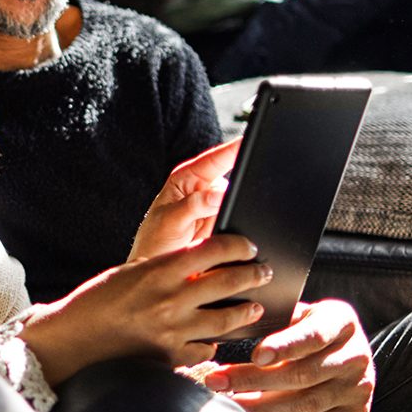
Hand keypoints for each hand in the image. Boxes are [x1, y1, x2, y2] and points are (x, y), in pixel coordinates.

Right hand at [20, 232, 274, 383]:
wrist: (72, 340)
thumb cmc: (97, 302)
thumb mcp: (132, 272)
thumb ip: (167, 268)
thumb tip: (203, 261)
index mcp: (160, 270)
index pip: (215, 249)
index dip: (240, 245)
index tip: (249, 246)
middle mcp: (171, 299)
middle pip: (230, 282)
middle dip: (254, 274)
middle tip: (263, 272)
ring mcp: (173, 331)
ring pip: (227, 320)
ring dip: (246, 311)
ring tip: (254, 307)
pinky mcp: (171, 358)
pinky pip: (206, 349)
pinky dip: (213, 342)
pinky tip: (215, 337)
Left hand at [129, 138, 238, 261]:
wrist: (160, 270)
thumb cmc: (155, 241)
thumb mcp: (170, 220)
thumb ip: (193, 206)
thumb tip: (218, 194)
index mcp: (186, 178)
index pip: (213, 159)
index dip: (231, 149)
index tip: (248, 140)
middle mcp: (203, 188)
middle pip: (232, 175)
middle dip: (244, 176)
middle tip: (256, 177)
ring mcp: (216, 205)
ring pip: (239, 198)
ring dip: (243, 202)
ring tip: (234, 216)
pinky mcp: (225, 222)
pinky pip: (240, 217)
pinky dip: (244, 219)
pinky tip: (239, 228)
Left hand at [198, 299, 375, 411]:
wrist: (344, 351)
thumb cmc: (307, 328)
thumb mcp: (298, 313)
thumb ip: (276, 318)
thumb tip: (235, 325)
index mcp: (343, 321)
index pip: (315, 335)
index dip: (285, 346)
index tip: (255, 355)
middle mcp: (357, 355)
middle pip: (304, 375)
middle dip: (255, 380)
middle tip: (218, 381)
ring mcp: (358, 388)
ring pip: (306, 405)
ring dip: (261, 407)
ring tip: (228, 402)